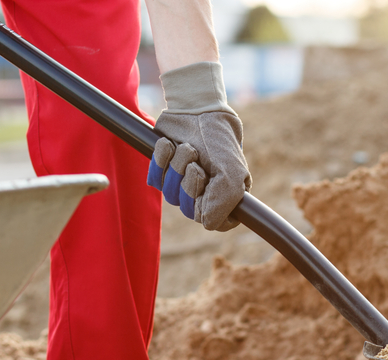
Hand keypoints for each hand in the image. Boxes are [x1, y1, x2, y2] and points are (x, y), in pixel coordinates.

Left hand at [146, 63, 251, 231]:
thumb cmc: (218, 139)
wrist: (197, 107)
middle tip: (196, 163)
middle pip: (189, 210)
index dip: (209, 208)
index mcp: (225, 196)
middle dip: (190, 184)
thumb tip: (207, 224)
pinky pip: (155, 178)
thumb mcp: (231, 172)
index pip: (215, 223)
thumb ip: (224, 202)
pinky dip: (161, 160)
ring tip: (186, 148)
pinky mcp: (164, 170)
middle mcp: (204, 193)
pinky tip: (169, 144)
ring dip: (177, 168)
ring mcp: (182, 182)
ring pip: (170, 194)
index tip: (209, 185)